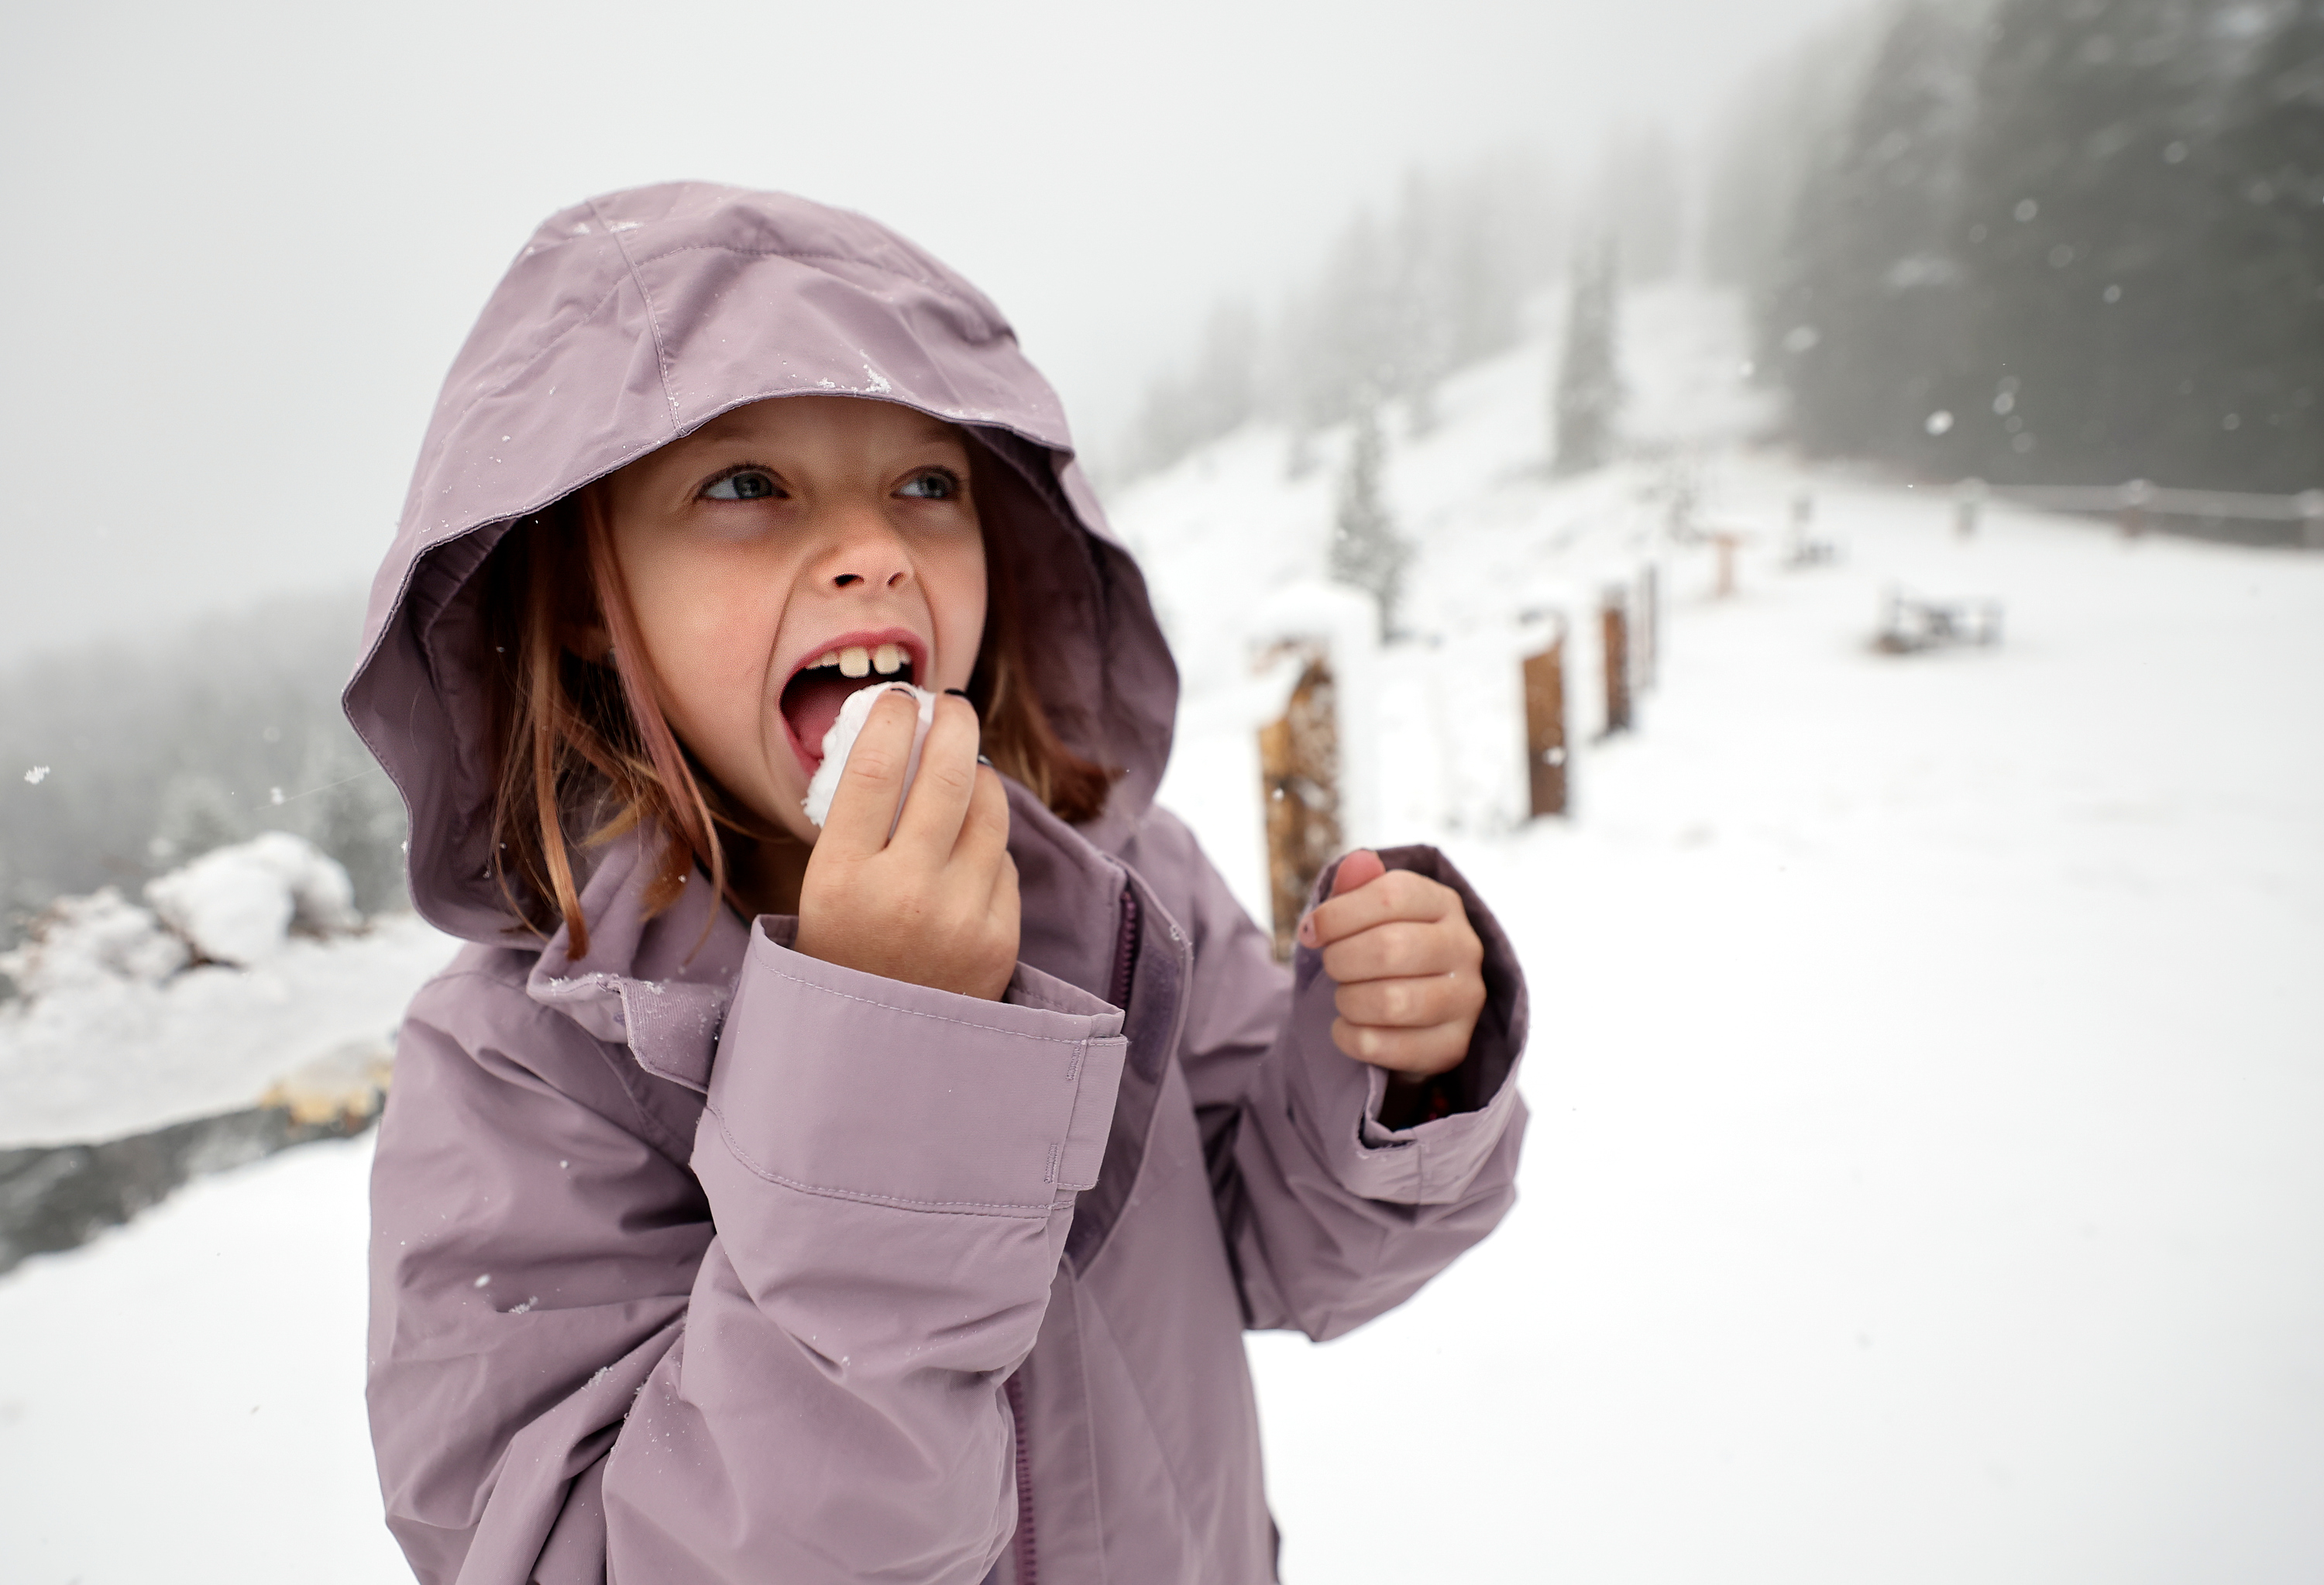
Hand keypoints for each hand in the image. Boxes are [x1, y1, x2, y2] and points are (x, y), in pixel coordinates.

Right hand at [795, 691, 1018, 1000]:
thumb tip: (903, 736)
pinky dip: (987, 847)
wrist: (876, 1050)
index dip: (894, 718)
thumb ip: (858, 823)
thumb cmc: (843, 953)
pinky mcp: (1001, 939)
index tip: (901, 697)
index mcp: (842, 879)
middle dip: (956, 724)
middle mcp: (904, 895)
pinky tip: (966, 855)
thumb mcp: (823, 889)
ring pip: (989, 810)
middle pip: (947, 775)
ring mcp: (960, 918)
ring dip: (980, 778)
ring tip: (965, 772)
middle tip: (953, 706)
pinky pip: (1004, 862)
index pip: (876, 769)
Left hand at [1297, 850, 1484, 1079]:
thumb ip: (1358, 886)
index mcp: (1444, 903)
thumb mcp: (1369, 912)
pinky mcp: (1454, 1045)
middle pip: (1390, 948)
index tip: (1311, 931)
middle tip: (1331, 966)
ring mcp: (1466, 1000)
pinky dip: (1351, 1038)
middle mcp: (1465, 948)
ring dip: (1348, 1000)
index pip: (1391, 895)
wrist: (1413, 1012)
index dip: (1339, 913)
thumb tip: (1358, 862)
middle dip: (1340, 959)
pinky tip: (1347, 1028)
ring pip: (1391, 1001)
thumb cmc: (1384, 949)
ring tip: (1344, 997)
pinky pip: (1388, 1047)